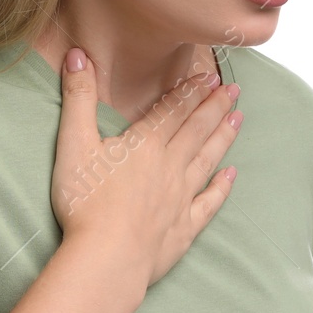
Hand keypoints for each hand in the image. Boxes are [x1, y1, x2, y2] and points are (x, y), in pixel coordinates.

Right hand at [50, 47, 242, 287]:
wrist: (107, 259)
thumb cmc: (85, 203)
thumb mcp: (73, 143)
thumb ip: (78, 97)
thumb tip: (78, 54)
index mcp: (144, 144)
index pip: (172, 110)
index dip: (190, 91)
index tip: (209, 77)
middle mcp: (169, 166)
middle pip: (196, 130)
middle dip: (215, 106)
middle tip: (235, 90)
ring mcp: (180, 198)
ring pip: (207, 159)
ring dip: (223, 137)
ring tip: (239, 118)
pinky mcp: (183, 228)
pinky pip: (208, 203)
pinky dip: (221, 188)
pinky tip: (231, 176)